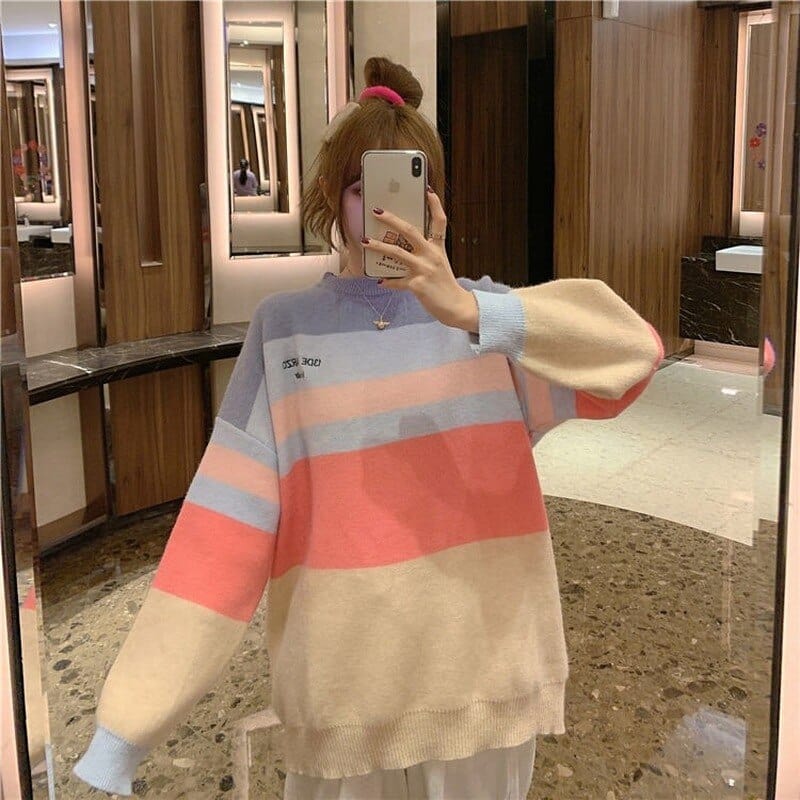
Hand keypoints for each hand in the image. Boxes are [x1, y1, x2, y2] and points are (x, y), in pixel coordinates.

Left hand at [361, 190, 478, 332]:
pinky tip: (380, 281)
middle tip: (377, 211)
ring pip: (397, 252)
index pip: (440, 221)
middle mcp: (431, 255)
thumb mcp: (438, 265)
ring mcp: (424, 269)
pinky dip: (388, 281)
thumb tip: (399, 248)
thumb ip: (423, 254)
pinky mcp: (417, 285)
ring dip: (379, 246)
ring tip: (365, 242)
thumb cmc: (443, 285)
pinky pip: (396, 281)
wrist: (455, 307)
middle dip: (391, 219)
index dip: (435, 205)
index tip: (427, 190)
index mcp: (438, 248)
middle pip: (410, 230)